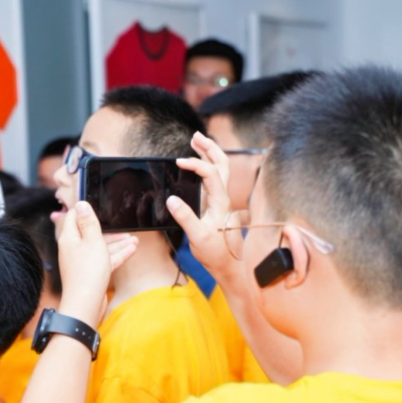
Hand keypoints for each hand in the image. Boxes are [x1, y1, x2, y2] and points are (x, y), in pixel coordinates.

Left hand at [57, 201, 136, 325]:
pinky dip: (118, 254)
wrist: (86, 304)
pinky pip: (105, 259)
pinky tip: (131, 250)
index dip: (85, 210)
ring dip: (118, 243)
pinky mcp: (92, 273)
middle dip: (108, 229)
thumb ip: (89, 222)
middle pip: (90, 233)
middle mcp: (74, 249)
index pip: (74, 217)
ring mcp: (83, 262)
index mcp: (69, 238)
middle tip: (123, 226)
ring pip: (101, 247)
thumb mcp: (92, 241)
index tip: (97, 204)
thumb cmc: (87, 273)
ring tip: (134, 239)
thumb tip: (81, 204)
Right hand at [170, 132, 236, 280]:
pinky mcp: (217, 206)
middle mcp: (224, 198)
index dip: (195, 164)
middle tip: (196, 136)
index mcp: (220, 203)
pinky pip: (214, 180)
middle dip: (210, 148)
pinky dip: (207, 167)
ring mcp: (221, 201)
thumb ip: (185, 218)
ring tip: (196, 142)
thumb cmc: (216, 254)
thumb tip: (172, 199)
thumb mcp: (198, 238)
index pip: (211, 173)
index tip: (178, 163)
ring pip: (221, 170)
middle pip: (222, 164)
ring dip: (210, 154)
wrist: (229, 266)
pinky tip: (196, 167)